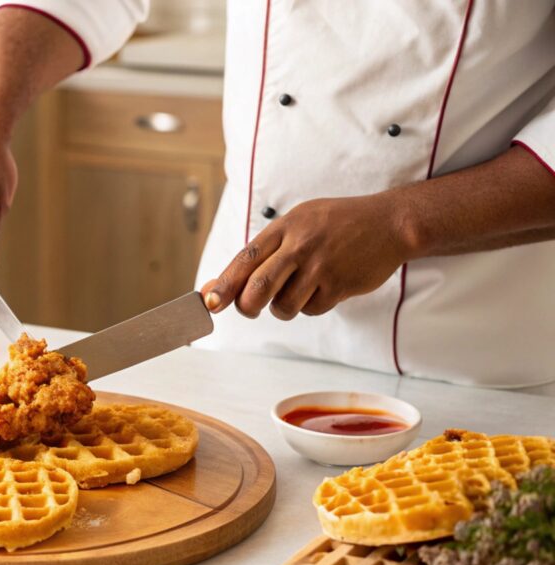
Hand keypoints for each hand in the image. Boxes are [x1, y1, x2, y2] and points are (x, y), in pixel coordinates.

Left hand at [201, 194, 414, 319]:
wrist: (389, 223)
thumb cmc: (335, 225)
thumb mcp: (298, 223)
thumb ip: (262, 253)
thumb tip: (218, 286)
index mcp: (285, 226)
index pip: (245, 258)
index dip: (223, 283)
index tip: (208, 302)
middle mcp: (300, 245)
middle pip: (259, 287)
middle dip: (247, 306)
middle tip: (250, 308)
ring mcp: (321, 266)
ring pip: (284, 305)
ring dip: (284, 307)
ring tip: (298, 290)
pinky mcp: (339, 285)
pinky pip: (311, 309)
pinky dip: (312, 305)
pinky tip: (324, 287)